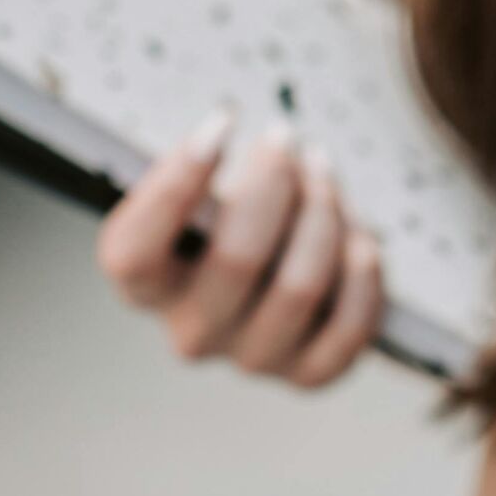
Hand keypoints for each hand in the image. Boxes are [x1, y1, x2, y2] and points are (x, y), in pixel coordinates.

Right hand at [96, 109, 383, 388]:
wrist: (281, 269)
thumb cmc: (237, 213)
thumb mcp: (204, 187)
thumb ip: (202, 169)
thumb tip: (233, 139)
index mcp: (147, 285)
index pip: (134, 252)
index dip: (177, 184)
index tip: (222, 123)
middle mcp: (191, 332)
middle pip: (237, 260)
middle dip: (274, 183)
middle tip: (286, 138)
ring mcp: (251, 357)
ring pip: (299, 287)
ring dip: (322, 215)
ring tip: (323, 172)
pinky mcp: (307, 373)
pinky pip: (349, 326)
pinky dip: (361, 272)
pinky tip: (358, 236)